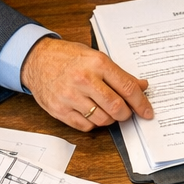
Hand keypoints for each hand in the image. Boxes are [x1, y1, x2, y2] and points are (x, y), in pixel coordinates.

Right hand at [21, 37, 152, 131]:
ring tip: (106, 110)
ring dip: (110, 119)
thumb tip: (141, 86)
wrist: (37, 59)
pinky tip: (91, 112)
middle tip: (125, 112)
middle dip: (126, 114)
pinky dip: (93, 123)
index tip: (147, 112)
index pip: (127, 88)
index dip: (141, 103)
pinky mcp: (60, 110)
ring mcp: (70, 96)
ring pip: (102, 119)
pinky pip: (85, 126)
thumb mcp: (96, 57)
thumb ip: (119, 74)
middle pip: (116, 107)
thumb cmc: (68, 57)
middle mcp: (84, 80)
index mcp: (97, 64)